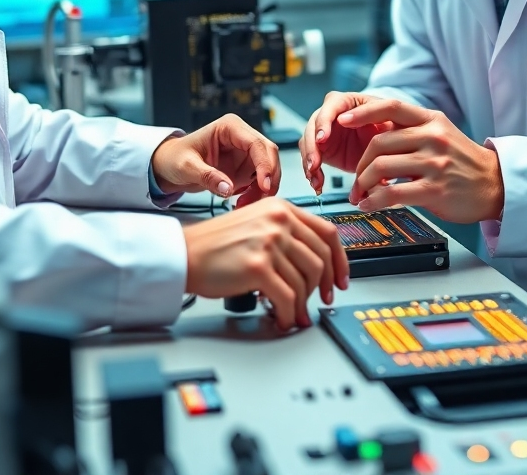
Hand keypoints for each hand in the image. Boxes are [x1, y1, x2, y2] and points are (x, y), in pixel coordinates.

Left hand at [152, 114, 279, 206]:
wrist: (169, 166)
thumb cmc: (175, 158)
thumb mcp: (186, 167)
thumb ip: (208, 176)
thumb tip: (228, 188)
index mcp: (230, 127)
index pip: (256, 143)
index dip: (264, 164)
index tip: (264, 184)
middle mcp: (241, 137)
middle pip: (268, 154)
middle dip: (268, 177)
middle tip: (261, 198)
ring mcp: (245, 152)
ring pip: (268, 169)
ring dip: (263, 189)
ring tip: (243, 204)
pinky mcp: (245, 167)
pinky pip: (259, 180)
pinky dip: (257, 193)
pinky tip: (243, 202)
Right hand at [183, 198, 349, 329]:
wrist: (185, 253)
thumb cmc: (216, 244)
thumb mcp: (257, 224)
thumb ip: (286, 234)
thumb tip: (316, 263)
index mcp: (281, 208)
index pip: (327, 232)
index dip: (340, 260)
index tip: (341, 279)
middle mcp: (278, 220)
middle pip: (321, 258)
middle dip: (324, 286)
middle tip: (321, 301)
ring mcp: (269, 241)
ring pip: (306, 280)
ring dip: (303, 304)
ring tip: (295, 313)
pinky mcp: (258, 266)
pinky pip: (288, 297)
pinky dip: (289, 313)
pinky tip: (283, 318)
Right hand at [300, 91, 393, 192]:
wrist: (388, 146)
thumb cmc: (388, 125)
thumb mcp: (387, 117)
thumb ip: (371, 114)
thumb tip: (346, 119)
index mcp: (346, 101)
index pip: (330, 106)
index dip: (323, 122)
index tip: (322, 138)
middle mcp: (331, 114)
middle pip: (313, 125)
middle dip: (312, 146)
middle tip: (314, 163)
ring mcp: (324, 132)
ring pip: (308, 143)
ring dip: (309, 161)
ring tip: (315, 177)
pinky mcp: (323, 149)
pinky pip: (311, 158)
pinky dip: (312, 172)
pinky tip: (317, 183)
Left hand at [341, 99, 504, 223]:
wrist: (495, 185)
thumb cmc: (462, 162)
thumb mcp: (441, 134)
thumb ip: (412, 131)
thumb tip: (375, 132)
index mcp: (431, 120)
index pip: (391, 107)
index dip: (363, 113)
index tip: (342, 121)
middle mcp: (432, 137)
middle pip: (379, 142)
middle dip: (359, 164)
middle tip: (355, 179)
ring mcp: (434, 163)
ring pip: (381, 167)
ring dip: (362, 184)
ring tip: (359, 195)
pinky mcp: (434, 189)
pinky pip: (392, 193)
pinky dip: (373, 200)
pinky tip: (369, 205)